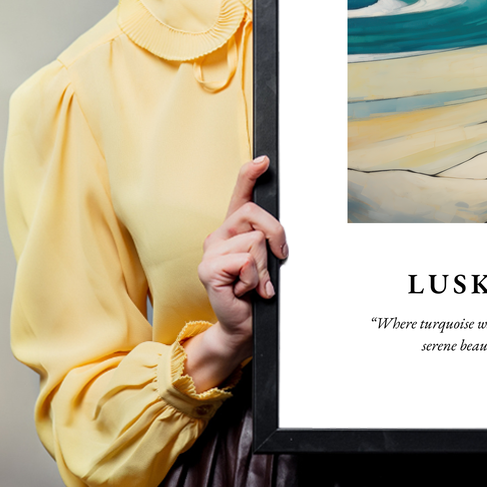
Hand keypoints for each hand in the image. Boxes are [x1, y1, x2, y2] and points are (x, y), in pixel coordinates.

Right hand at [183, 156, 287, 390]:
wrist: (243, 325)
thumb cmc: (257, 292)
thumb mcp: (268, 260)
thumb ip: (269, 240)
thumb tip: (279, 233)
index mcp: (234, 229)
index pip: (240, 194)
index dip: (250, 174)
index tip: (264, 160)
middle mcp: (219, 235)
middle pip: (255, 214)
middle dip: (276, 236)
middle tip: (277, 260)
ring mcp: (210, 251)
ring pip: (255, 241)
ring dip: (264, 267)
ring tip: (255, 283)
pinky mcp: (208, 269)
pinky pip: (245, 261)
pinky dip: (254, 279)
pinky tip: (245, 290)